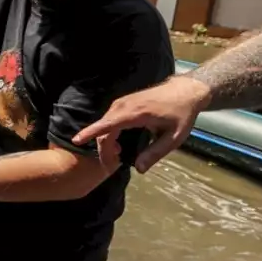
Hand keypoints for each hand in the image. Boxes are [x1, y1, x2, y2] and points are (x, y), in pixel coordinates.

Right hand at [72, 75, 211, 172]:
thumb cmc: (182, 114)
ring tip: (115, 157)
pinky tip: (117, 143)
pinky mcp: (124, 103)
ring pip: (105, 124)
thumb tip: (139, 169)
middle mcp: (125, 106)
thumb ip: (155, 153)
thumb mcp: (174, 138)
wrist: (185, 91)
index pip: (108, 124)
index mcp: (136, 114)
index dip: (90, 133)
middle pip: (103, 128)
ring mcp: (123, 102)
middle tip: (111, 166)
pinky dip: (108, 132)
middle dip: (102, 148)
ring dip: (105, 141)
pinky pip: (109, 119)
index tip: (76, 141)